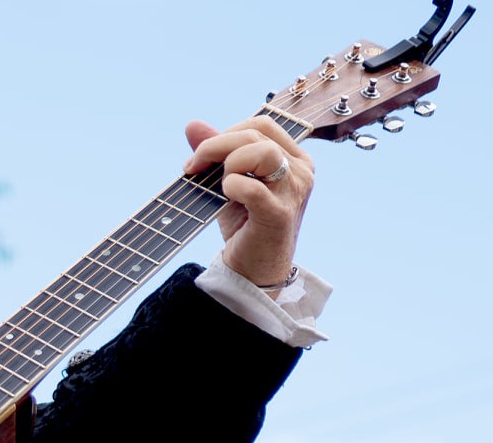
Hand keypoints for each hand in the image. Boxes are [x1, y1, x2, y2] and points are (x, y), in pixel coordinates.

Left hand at [182, 117, 314, 290]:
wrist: (252, 268)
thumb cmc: (243, 223)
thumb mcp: (228, 181)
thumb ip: (216, 151)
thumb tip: (192, 124)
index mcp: (294, 158)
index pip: (262, 124)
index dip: (227, 131)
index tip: (201, 155)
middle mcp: (300, 171)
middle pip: (258, 133)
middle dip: (217, 144)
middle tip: (194, 167)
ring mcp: (293, 192)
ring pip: (262, 152)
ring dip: (229, 161)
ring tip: (219, 184)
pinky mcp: (279, 214)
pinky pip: (252, 188)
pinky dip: (231, 186)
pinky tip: (224, 195)